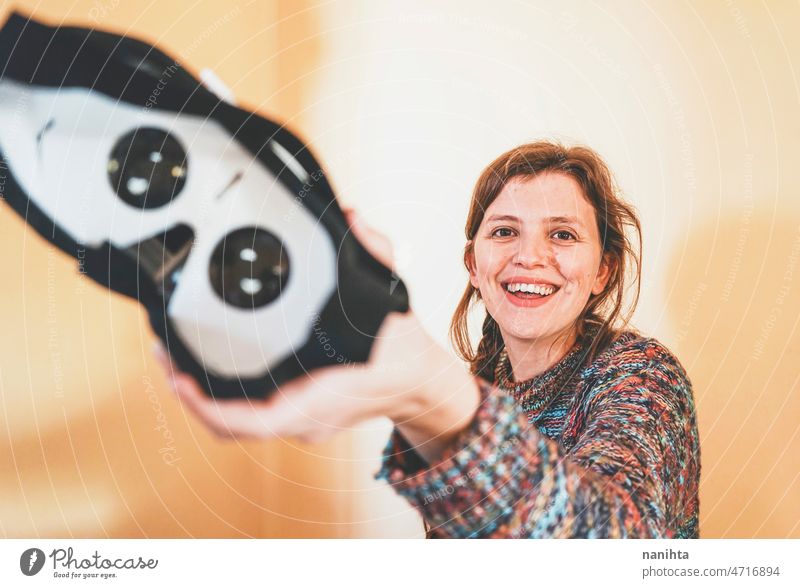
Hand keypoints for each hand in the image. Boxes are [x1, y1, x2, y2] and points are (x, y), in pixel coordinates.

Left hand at [154, 208, 479, 459]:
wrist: (415, 381)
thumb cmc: (399, 348)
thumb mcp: (392, 294)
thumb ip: (374, 252)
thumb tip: (349, 217)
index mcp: (322, 396)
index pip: (256, 420)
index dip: (208, 406)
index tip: (180, 378)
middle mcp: (304, 417)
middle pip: (230, 425)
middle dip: (189, 394)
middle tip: (164, 353)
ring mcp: (297, 421)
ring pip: (234, 422)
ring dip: (199, 395)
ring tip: (173, 357)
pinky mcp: (293, 414)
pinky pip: (247, 413)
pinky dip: (219, 394)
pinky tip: (203, 363)